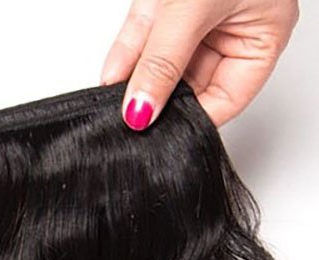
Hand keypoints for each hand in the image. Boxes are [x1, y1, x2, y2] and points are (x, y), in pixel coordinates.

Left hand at [99, 0, 299, 129]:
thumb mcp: (196, 8)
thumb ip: (165, 62)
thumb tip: (140, 110)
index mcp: (263, 34)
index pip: (225, 99)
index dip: (191, 119)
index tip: (155, 131)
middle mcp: (233, 26)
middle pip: (189, 81)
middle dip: (156, 97)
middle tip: (127, 118)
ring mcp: (200, 11)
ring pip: (161, 58)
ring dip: (135, 77)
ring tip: (113, 100)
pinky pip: (145, 33)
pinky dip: (125, 52)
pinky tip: (111, 74)